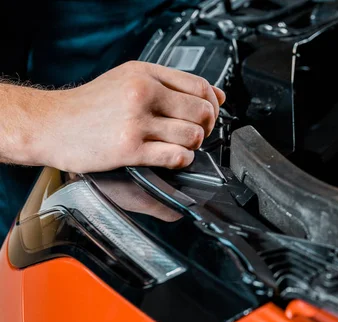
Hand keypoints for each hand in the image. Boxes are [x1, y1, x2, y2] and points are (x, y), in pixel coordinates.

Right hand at [32, 61, 224, 172]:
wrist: (49, 124)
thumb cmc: (88, 106)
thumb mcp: (129, 80)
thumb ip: (172, 85)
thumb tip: (217, 95)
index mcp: (144, 74)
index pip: (200, 86)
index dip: (212, 105)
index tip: (208, 115)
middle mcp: (142, 93)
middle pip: (202, 112)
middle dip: (205, 128)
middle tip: (193, 134)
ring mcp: (136, 121)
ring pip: (192, 136)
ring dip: (192, 146)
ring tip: (177, 146)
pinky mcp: (129, 148)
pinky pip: (176, 156)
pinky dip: (182, 160)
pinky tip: (171, 157)